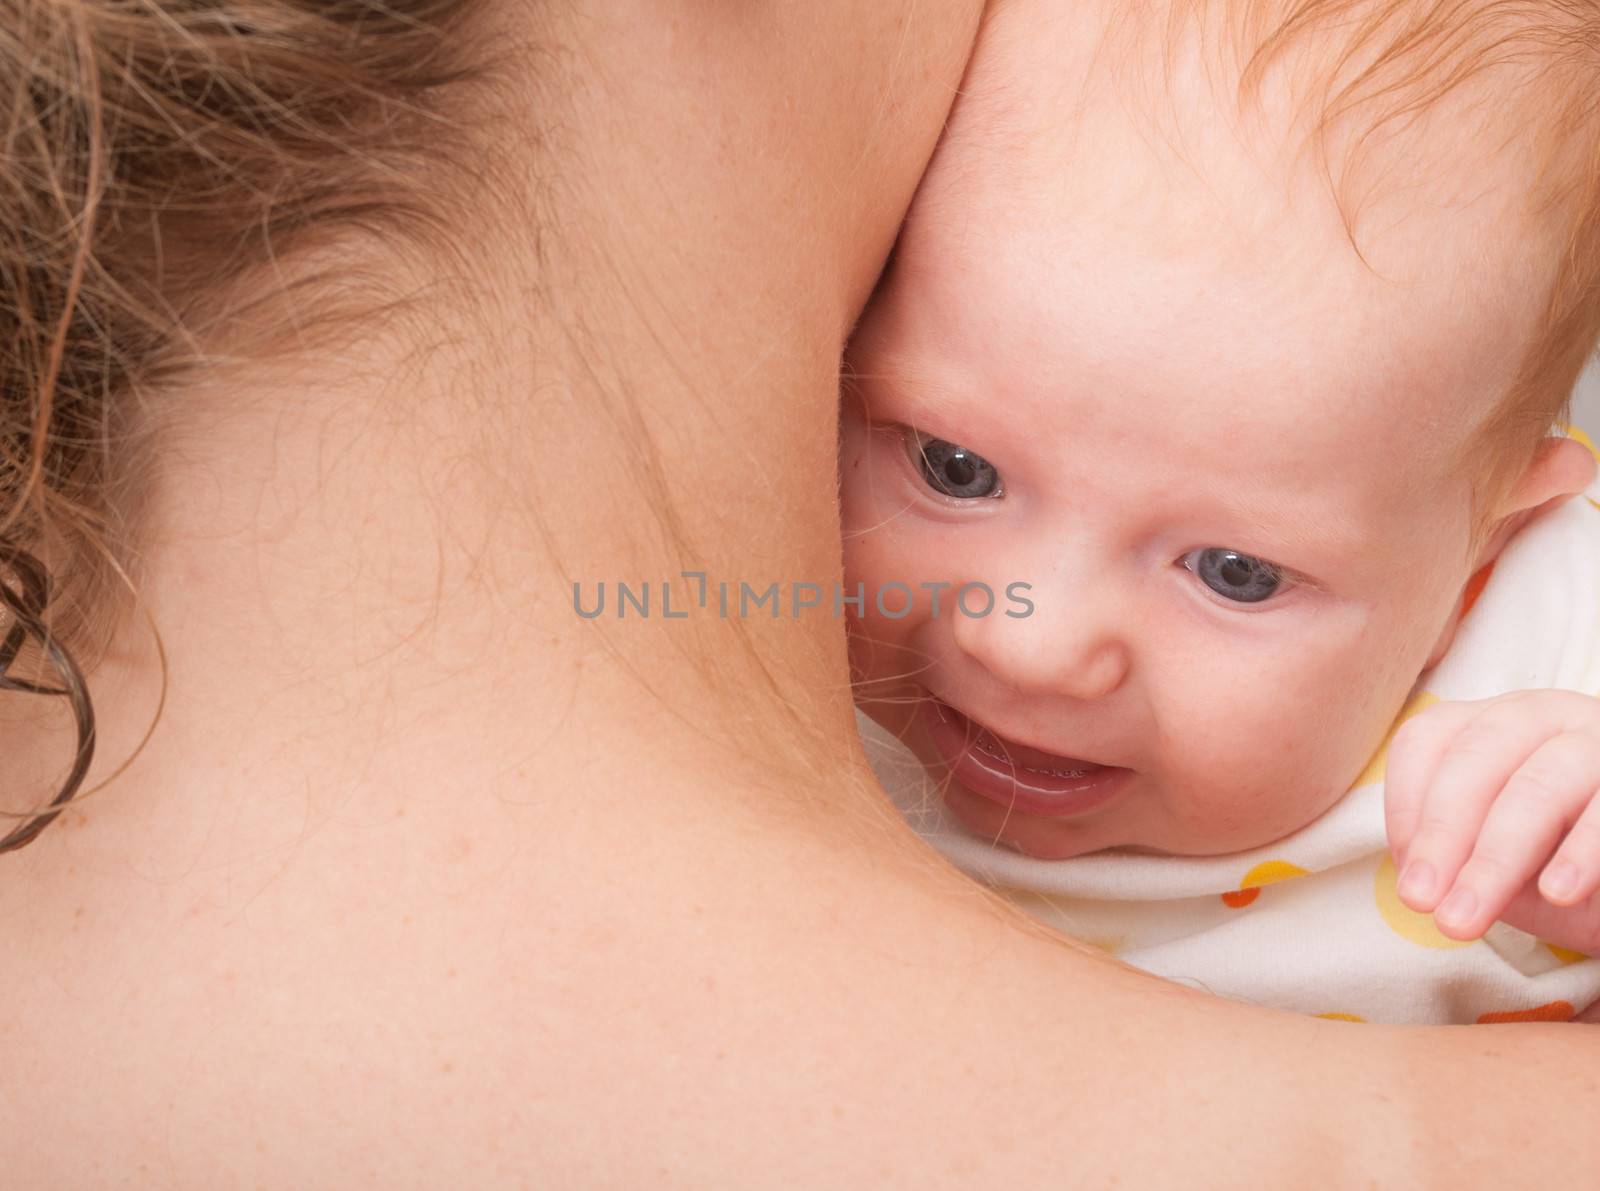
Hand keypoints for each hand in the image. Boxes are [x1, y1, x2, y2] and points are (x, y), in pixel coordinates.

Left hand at [1385, 690, 1599, 953]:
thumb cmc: (1554, 858)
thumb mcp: (1494, 855)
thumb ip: (1453, 853)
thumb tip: (1419, 880)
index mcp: (1487, 722)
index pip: (1425, 742)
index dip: (1405, 809)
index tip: (1408, 877)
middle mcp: (1539, 715)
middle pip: (1475, 761)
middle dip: (1442, 837)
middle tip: (1422, 903)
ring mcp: (1595, 740)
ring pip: (1537, 787)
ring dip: (1496, 858)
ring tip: (1468, 917)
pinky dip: (1580, 854)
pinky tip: (1557, 894)